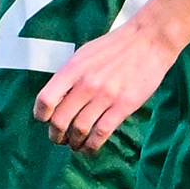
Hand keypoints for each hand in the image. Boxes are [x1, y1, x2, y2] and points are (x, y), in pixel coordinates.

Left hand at [34, 16, 181, 153]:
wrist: (149, 40)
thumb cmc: (116, 46)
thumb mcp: (84, 54)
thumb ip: (70, 75)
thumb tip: (59, 96)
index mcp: (73, 69)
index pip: (46, 100)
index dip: (41, 115)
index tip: (44, 121)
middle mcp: (86, 84)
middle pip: (60, 120)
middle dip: (56, 135)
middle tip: (59, 139)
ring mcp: (105, 96)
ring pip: (80, 130)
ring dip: (74, 143)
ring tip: (75, 145)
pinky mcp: (124, 106)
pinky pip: (102, 132)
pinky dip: (93, 145)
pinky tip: (91, 148)